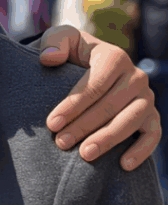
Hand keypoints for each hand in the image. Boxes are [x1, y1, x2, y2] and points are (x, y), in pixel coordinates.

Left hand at [38, 25, 159, 170]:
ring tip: (84, 154)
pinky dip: (142, 150)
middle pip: (111, 105)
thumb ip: (53, 43)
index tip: (51, 123)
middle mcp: (136, 76)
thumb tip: (50, 59)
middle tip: (61, 142)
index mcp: (114, 56)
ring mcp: (146, 97)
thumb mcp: (58, 38)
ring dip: (108, 139)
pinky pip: (153, 134)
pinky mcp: (152, 116)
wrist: (84, 65)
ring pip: (132, 120)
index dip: (73, 105)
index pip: (95, 85)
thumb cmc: (69, 52)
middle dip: (84, 126)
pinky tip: (123, 165)